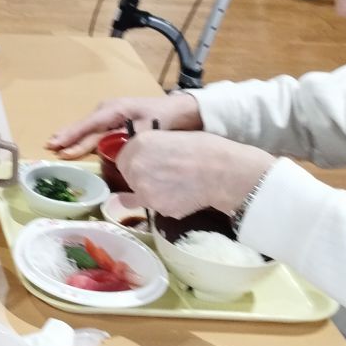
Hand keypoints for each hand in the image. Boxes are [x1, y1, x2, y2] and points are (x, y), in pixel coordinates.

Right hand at [46, 93, 202, 157]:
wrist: (180, 110)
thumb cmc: (163, 117)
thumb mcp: (146, 129)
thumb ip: (125, 138)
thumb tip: (107, 149)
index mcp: (114, 109)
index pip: (89, 125)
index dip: (73, 135)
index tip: (58, 143)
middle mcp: (108, 110)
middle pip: (85, 127)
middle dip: (67, 136)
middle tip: (50, 146)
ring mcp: (110, 114)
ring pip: (88, 129)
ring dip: (72, 137)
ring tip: (55, 144)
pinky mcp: (114, 121)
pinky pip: (94, 130)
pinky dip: (82, 137)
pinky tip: (71, 142)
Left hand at [116, 131, 274, 218]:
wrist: (222, 171)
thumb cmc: (203, 148)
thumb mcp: (169, 136)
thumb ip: (147, 147)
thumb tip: (140, 158)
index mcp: (138, 145)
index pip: (122, 157)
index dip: (135, 160)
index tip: (148, 161)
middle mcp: (135, 168)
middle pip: (129, 176)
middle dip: (141, 175)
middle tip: (164, 173)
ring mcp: (144, 191)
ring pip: (139, 193)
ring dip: (150, 190)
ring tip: (174, 185)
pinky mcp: (157, 208)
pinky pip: (154, 205)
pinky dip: (163, 202)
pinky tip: (179, 195)